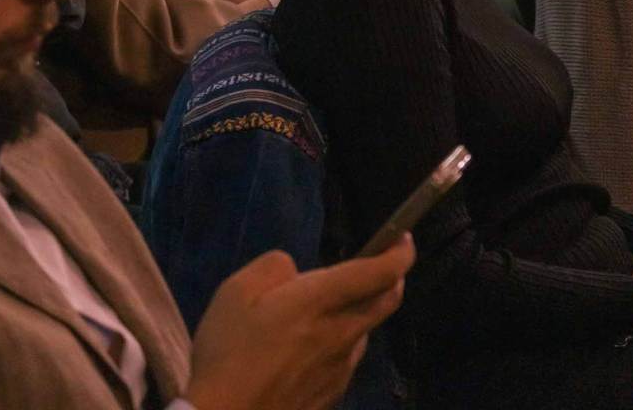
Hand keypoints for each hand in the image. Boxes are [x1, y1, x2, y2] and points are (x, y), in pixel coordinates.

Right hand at [186, 235, 414, 409]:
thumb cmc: (228, 353)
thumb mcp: (236, 291)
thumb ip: (274, 268)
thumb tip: (295, 272)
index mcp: (319, 302)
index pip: (377, 273)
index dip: (399, 253)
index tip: (404, 239)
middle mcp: (340, 334)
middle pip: (386, 302)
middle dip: (394, 278)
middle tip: (384, 265)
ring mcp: (339, 371)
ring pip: (364, 333)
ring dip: (360, 315)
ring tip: (329, 314)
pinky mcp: (331, 399)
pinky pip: (345, 362)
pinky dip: (339, 347)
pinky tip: (308, 354)